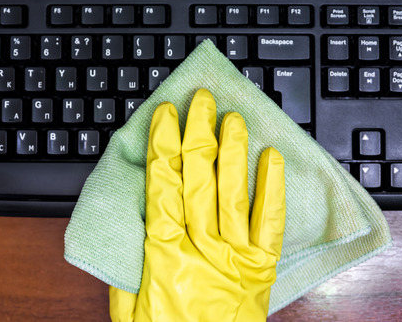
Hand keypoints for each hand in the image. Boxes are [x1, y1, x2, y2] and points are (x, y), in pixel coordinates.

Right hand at [110, 88, 285, 320]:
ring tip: (233, 118)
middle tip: (201, 101)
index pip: (162, 187)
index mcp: (163, 256)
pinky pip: (270, 223)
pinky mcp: (260, 270)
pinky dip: (273, 189)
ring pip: (233, 193)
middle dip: (198, 135)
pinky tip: (272, 158)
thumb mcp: (128, 307)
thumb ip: (131, 261)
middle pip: (198, 180)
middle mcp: (201, 250)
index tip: (165, 115)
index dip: (163, 146)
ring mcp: (234, 257)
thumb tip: (135, 216)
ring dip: (232, 152)